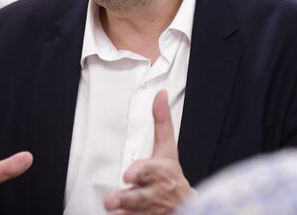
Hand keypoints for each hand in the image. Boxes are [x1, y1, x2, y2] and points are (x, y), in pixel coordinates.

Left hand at [104, 90, 195, 214]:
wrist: (185, 205)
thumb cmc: (171, 174)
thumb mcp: (168, 148)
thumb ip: (162, 123)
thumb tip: (160, 94)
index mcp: (162, 171)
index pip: (152, 170)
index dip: (141, 172)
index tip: (128, 174)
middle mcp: (157, 192)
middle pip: (143, 196)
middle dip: (128, 198)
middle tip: (112, 200)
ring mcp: (153, 209)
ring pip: (138, 212)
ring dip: (124, 212)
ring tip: (111, 209)